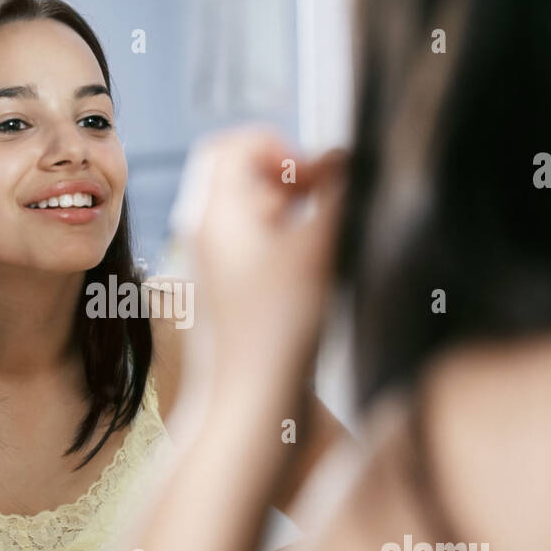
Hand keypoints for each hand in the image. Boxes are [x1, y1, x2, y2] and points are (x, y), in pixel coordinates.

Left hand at [176, 126, 346, 394]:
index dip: (280, 146)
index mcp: (213, 212)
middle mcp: (204, 233)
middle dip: (287, 176)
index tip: (316, 175)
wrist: (249, 405)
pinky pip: (251, 245)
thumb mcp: (319, 246)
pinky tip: (311, 271)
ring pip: (248, 210)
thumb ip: (339, 191)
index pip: (233, 145)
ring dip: (289, 210)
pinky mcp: (227, 292)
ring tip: (320, 239)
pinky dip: (282, 242)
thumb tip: (347, 156)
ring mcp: (212, 263)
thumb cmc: (276, 331)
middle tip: (323, 200)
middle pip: (238, 174)